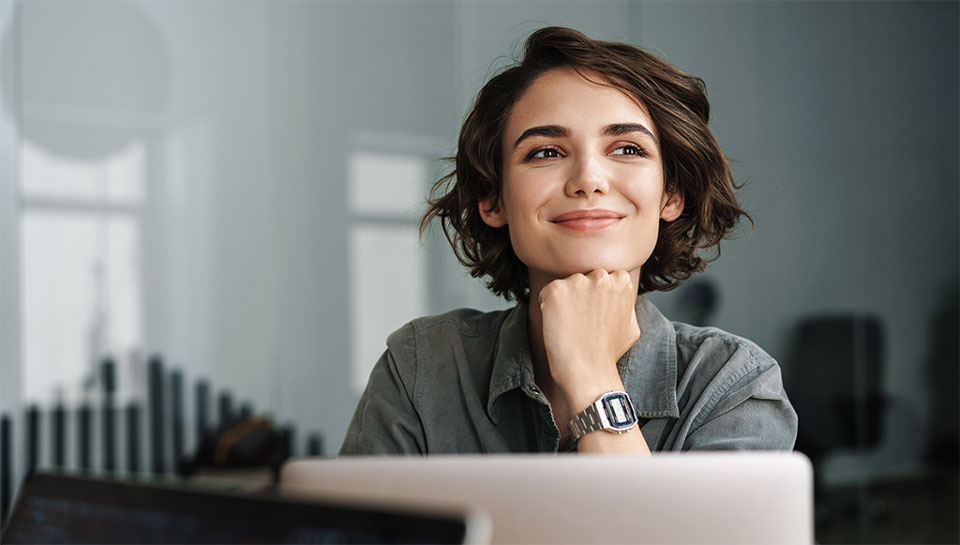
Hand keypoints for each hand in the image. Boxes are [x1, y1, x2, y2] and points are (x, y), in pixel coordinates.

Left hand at [538, 269, 639, 403]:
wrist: (588, 372)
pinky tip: (558, 325)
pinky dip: (547, 307)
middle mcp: (601, 276)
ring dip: (564, 301)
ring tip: (570, 326)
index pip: (602, 277)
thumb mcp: (631, 326)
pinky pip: (547, 293)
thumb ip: (626, 304)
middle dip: (580, 294)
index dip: (595, 297)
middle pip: (583, 277)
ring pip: (565, 285)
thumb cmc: (608, 353)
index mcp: (622, 281)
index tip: (594, 315)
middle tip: (581, 321)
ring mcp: (578, 282)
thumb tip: (621, 295)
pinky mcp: (556, 290)